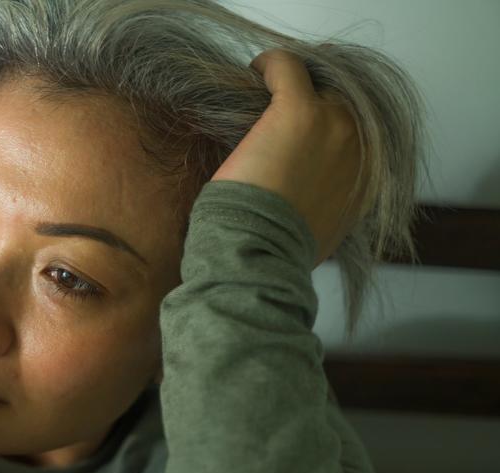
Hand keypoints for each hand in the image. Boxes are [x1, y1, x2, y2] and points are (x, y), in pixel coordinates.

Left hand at [210, 48, 363, 266]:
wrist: (261, 254)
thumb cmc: (279, 250)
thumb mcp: (323, 234)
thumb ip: (329, 207)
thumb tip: (311, 202)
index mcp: (369, 177)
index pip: (357, 131)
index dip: (327, 123)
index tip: (303, 124)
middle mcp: (361, 145)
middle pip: (341, 101)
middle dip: (313, 100)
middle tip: (279, 103)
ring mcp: (334, 123)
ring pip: (316, 80)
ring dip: (290, 82)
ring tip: (264, 86)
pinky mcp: (299, 109)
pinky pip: (288, 67)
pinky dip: (270, 65)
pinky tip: (256, 70)